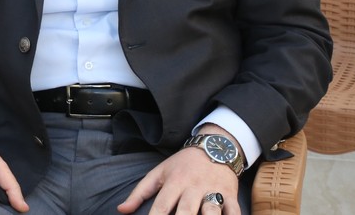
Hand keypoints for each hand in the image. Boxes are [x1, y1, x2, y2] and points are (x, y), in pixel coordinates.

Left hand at [117, 146, 238, 214]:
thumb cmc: (182, 165)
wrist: (214, 147)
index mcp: (174, 182)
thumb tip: (121, 210)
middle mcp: (193, 188)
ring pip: (211, 212)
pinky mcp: (230, 195)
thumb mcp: (159, 173)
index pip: (161, 206)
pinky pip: (234, 211)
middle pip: (186, 211)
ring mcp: (213, 191)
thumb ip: (140, 193)